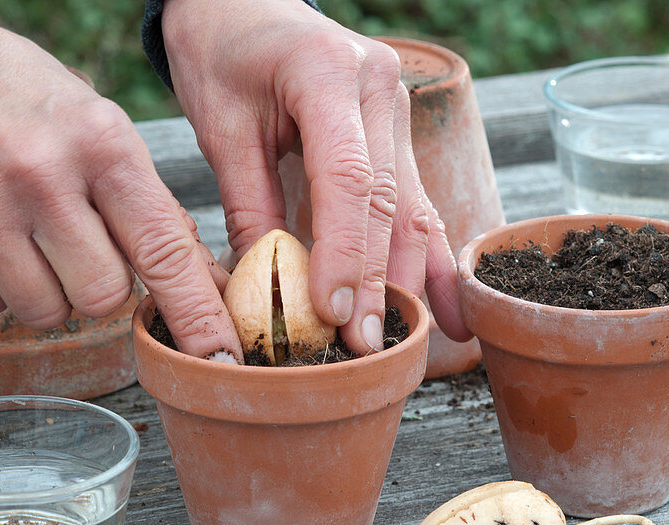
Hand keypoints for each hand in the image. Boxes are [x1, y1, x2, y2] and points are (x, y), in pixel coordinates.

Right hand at [0, 7, 242, 361]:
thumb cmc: (33, 107)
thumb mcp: (105, 131)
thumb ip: (152, 208)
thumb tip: (206, 285)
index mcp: (102, 144)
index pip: (163, 251)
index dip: (197, 314)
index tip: (221, 359)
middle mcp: (40, 174)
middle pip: (104, 297)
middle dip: (102, 285)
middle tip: (80, 242)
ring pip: (46, 312)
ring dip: (50, 291)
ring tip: (32, 236)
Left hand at [162, 0, 470, 353]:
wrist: (243, 3)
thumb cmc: (222, 54)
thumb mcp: (220, 127)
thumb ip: (247, 205)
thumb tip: (265, 290)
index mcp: (328, 74)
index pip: (347, 179)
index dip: (344, 252)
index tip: (333, 312)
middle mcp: (379, 88)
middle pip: (387, 200)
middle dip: (378, 280)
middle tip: (366, 346)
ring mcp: (397, 109)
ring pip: (411, 207)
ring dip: (411, 278)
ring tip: (411, 341)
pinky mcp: (398, 133)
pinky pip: (415, 201)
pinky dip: (429, 256)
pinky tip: (448, 308)